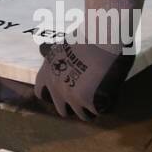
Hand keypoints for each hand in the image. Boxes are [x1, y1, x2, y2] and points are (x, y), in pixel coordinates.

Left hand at [33, 0, 145, 120]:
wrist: (101, 37)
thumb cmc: (86, 37)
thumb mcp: (60, 45)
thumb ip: (52, 55)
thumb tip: (42, 49)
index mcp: (47, 73)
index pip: (41, 93)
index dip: (53, 95)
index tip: (63, 93)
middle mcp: (56, 87)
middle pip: (63, 110)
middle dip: (74, 107)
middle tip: (86, 98)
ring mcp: (71, 96)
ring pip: (82, 115)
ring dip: (91, 109)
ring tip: (101, 96)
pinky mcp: (87, 101)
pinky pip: (98, 111)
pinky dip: (105, 106)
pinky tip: (110, 94)